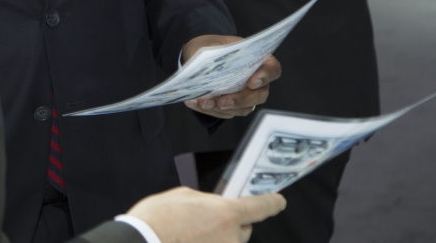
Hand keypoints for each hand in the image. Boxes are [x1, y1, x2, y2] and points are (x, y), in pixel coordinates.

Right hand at [127, 186, 285, 242]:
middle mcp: (231, 238)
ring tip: (192, 234)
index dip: (272, 202)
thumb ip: (206, 201)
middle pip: (243, 229)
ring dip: (217, 238)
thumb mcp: (182, 196)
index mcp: (226, 214)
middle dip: (231, 223)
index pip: (261, 207)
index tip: (278, 201)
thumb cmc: (156, 221)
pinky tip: (190, 240)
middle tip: (208, 220)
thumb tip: (212, 208)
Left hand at [180, 34, 280, 118]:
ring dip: (221, 108)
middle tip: (222, 101)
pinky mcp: (233, 106)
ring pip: (242, 108)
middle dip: (239, 100)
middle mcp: (256, 80)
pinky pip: (226, 113)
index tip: (252, 82)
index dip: (266, 76)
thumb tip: (207, 66)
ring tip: (202, 102)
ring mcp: (246, 95)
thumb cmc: (211, 47)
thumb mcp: (212, 44)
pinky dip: (210, 110)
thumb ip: (214, 53)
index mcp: (257, 59)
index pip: (272, 69)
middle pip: (259, 95)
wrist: (199, 55)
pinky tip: (195, 102)